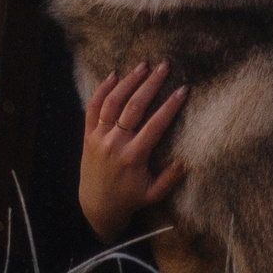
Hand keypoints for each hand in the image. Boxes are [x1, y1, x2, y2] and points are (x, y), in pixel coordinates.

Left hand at [80, 61, 187, 241]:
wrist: (96, 207)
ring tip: (142, 66)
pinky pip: (92, 108)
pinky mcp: (87, 136)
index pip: (155, 125)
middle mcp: (114, 144)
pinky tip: (113, 75)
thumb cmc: (129, 199)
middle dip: (150, 84)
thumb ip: (170, 179)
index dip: (170, 106)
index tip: (183, 90)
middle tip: (164, 67)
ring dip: (128, 82)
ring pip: (112, 103)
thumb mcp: (153, 195)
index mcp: (133, 157)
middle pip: (133, 107)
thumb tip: (185, 161)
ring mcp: (98, 138)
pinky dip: (102, 90)